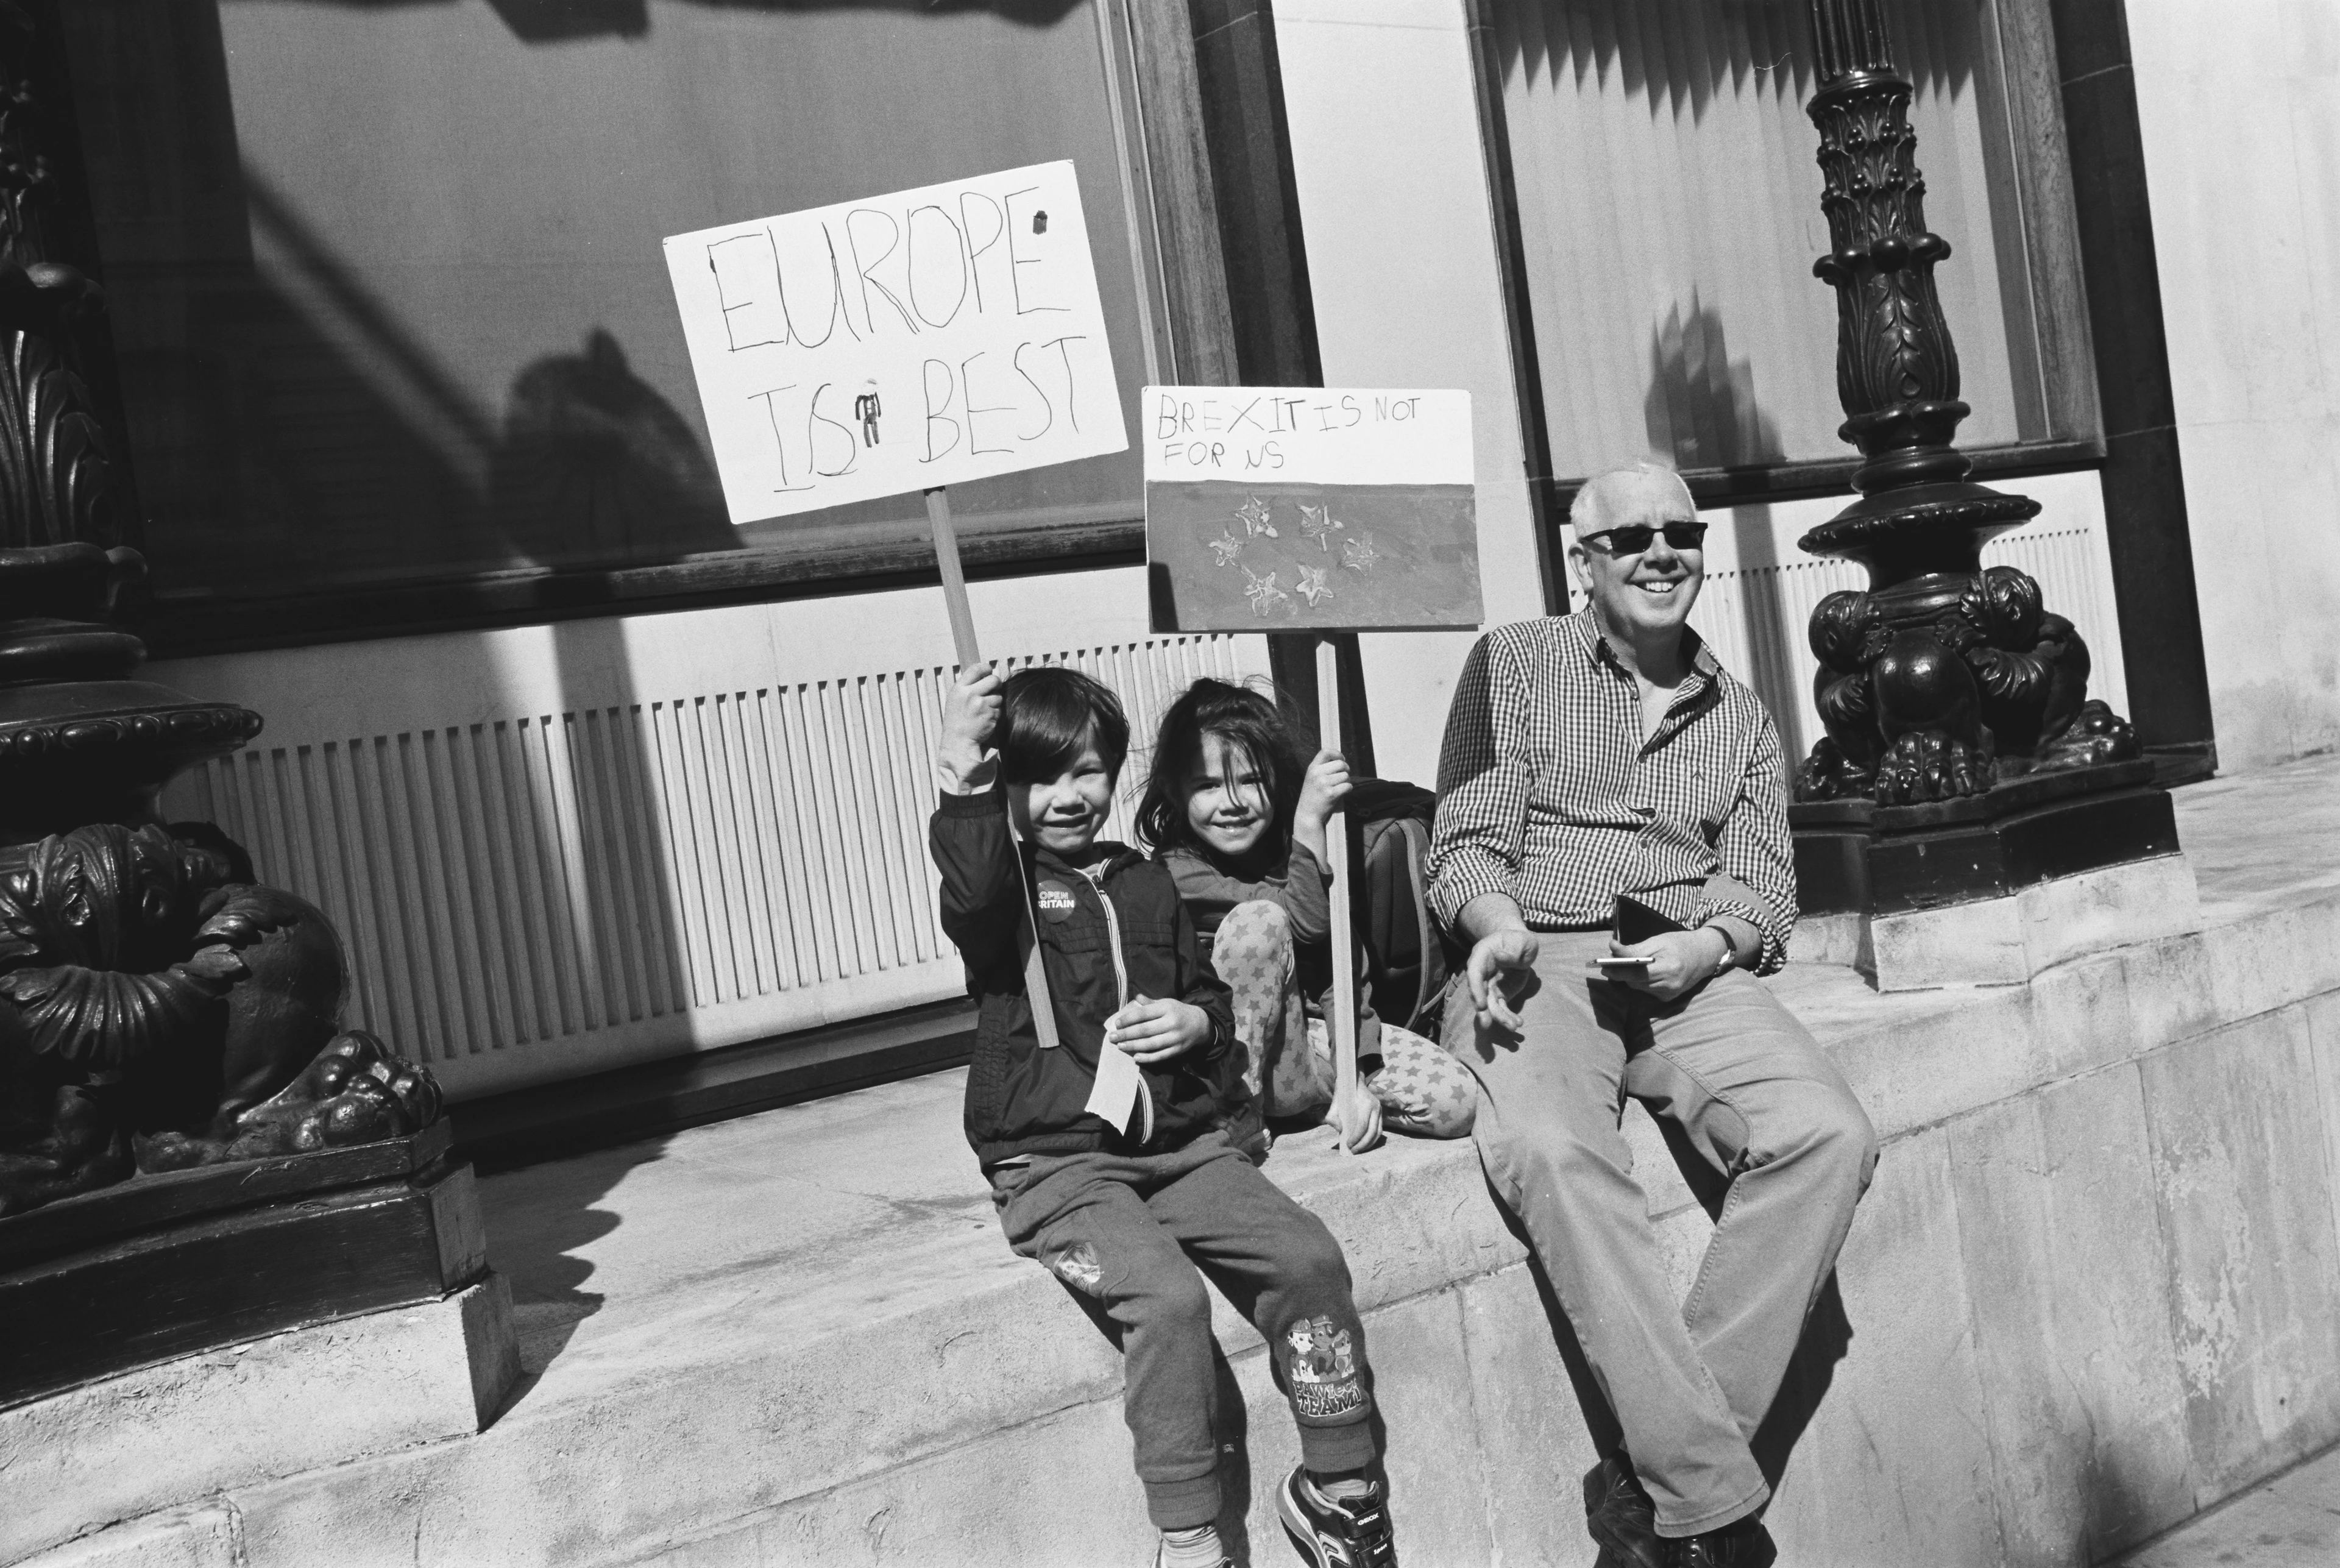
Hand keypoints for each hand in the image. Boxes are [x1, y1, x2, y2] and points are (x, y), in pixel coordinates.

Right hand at [938, 661, 1001, 778]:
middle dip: (996, 685)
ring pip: (998, 696)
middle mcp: (970, 694)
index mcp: (959, 689)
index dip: (986, 669)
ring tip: (983, 711)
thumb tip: (985, 673)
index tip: (988, 672)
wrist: (958, 742)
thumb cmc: (957, 721)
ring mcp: (981, 705)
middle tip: (992, 691)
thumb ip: (968, 686)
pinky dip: (995, 714)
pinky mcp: (991, 715)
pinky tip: (985, 719)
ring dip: (995, 702)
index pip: (976, 668)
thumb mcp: (955, 699)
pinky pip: (999, 709)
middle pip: (994, 680)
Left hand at [1105, 995, 1212, 1064]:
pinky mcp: (1177, 1050)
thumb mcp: (1166, 1003)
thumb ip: (1150, 1003)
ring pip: (1150, 1044)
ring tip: (1120, 1046)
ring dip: (1133, 1046)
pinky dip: (1148, 1058)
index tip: (1116, 1024)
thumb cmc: (1178, 1012)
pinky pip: (1160, 1055)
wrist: (1200, 1024)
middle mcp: (1171, 1023)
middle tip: (1112, 1037)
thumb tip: (1136, 998)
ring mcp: (1175, 1038)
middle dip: (1126, 1034)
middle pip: (1144, 1030)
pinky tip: (1136, 1057)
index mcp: (1167, 1008)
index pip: (1143, 1014)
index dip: (1128, 1019)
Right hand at [1292, 750, 1352, 840]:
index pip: (1326, 751)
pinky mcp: (1331, 794)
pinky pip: (1348, 786)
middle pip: (1340, 764)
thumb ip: (1322, 768)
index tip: (1341, 760)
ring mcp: (1324, 784)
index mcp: (1312, 768)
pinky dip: (1348, 789)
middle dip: (1346, 769)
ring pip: (1346, 776)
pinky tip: (1343, 792)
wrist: (1308, 814)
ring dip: (1347, 781)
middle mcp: (1317, 774)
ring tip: (1340, 787)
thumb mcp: (1312, 778)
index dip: (1337, 754)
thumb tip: (1341, 759)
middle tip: (1344, 776)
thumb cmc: (1313, 795)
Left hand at [1332, 1072, 1384, 1154]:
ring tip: (1358, 1150)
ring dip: (1369, 1144)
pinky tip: (1363, 1145)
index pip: (1363, 1125)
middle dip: (1363, 1144)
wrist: (1353, 1080)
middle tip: (1353, 1151)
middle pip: (1372, 1132)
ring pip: (1378, 1133)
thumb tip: (1340, 1130)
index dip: (1356, 1138)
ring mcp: (1380, 1110)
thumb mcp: (1334, 1103)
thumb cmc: (1343, 1093)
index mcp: (1365, 1103)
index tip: (1348, 1145)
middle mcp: (1376, 1107)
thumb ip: (1332, 1117)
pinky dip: (1372, 1139)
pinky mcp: (1379, 1114)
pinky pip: (1378, 1130)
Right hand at [1467, 928, 1540, 1031]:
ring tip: (1513, 1026)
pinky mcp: (1499, 994)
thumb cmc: (1518, 941)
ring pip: (1490, 1004)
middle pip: (1479, 993)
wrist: (1519, 947)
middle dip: (1483, 1010)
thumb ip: (1513, 949)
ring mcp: (1489, 985)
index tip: (1481, 1005)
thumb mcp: (1521, 941)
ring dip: (1499, 1017)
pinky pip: (1501, 1008)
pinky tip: (1518, 1022)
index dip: (1476, 990)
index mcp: (1482, 955)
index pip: (1474, 973)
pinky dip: (1509, 1016)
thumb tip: (1501, 957)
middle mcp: (1481, 973)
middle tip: (1486, 1025)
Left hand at [1608, 928, 1730, 1000]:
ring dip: (1629, 977)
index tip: (1602, 964)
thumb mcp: (1658, 940)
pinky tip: (1641, 972)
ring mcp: (1669, 994)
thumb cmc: (1680, 943)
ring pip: (1638, 988)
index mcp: (1669, 968)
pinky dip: (1640, 982)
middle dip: (1621, 972)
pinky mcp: (1668, 999)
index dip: (1618, 970)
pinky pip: (1645, 991)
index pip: (1637, 973)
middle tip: (1609, 962)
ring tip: (1623, 965)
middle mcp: (1670, 985)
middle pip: (1634, 982)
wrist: (1704, 955)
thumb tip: (1612, 949)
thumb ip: (1635, 948)